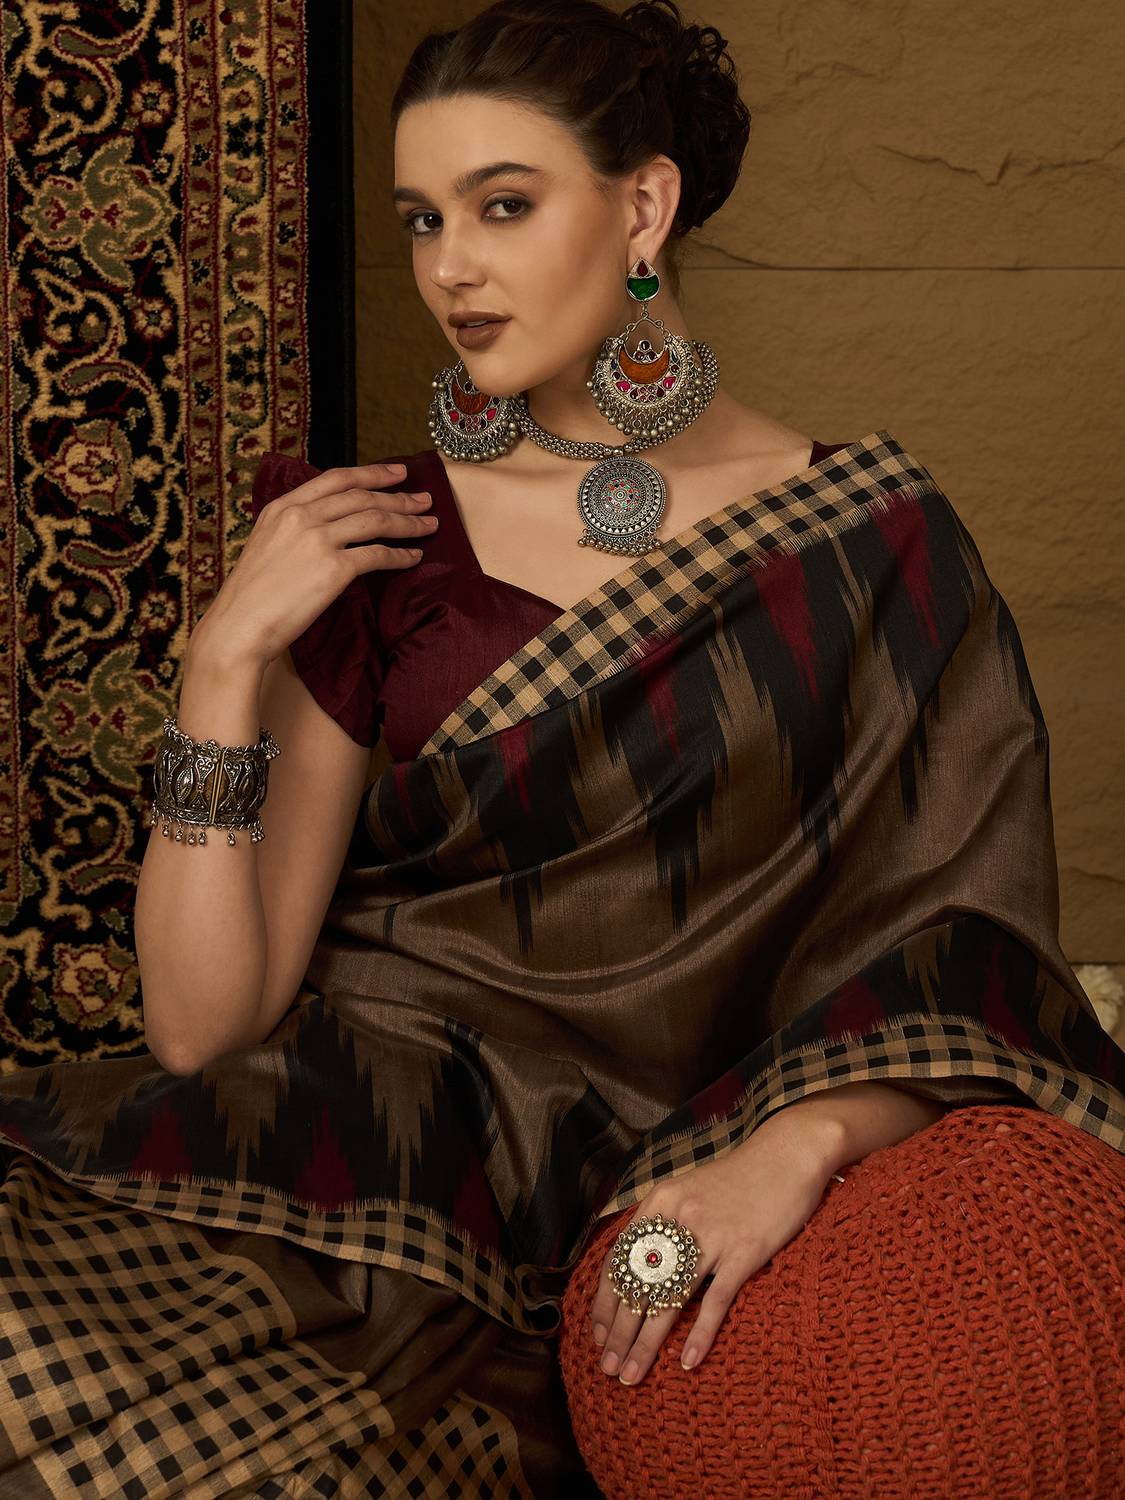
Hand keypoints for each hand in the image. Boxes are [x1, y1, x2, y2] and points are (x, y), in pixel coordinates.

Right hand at [195, 462, 438, 667]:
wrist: (240, 626)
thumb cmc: (252, 596)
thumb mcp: (267, 544)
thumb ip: (295, 528)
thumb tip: (330, 525)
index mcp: (283, 506)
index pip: (336, 479)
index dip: (372, 473)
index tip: (397, 473)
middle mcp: (301, 516)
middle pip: (362, 496)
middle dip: (399, 497)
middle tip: (425, 500)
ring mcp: (318, 540)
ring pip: (375, 520)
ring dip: (407, 522)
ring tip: (429, 524)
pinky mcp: (334, 569)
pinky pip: (377, 555)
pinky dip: (400, 555)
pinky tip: (413, 557)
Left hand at [589, 1113, 840, 1386]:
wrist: (786, 1154)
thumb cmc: (738, 1176)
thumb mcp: (688, 1188)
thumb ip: (663, 1220)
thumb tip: (638, 1261)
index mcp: (659, 1202)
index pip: (618, 1261)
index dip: (604, 1301)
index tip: (595, 1334)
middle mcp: (678, 1219)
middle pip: (637, 1286)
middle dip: (618, 1332)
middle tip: (605, 1367)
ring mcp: (711, 1236)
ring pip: (667, 1300)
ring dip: (645, 1343)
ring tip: (630, 1374)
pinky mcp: (744, 1252)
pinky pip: (715, 1301)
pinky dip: (700, 1335)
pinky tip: (686, 1362)